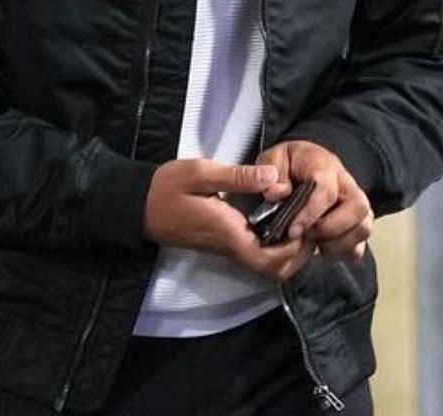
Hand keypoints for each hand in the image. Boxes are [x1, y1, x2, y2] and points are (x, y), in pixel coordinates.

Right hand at [143, 158, 313, 282]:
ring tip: (295, 221)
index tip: (301, 222)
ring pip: (267, 265)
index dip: (294, 249)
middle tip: (305, 224)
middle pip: (274, 270)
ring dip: (288, 251)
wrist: (137, 205)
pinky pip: (256, 254)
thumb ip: (237, 176)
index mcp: (228, 233)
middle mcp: (230, 247)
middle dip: (297, 254)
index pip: (271, 260)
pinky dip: (274, 245)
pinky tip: (276, 219)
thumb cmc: (165, 188)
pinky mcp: (223, 244)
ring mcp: (226, 248)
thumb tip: (274, 178)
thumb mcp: (199, 173)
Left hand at [254, 140, 372, 262]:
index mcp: (325, 165)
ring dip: (337, 242)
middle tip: (305, 235)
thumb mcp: (272, 159)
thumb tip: (277, 193)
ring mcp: (356, 205)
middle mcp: (347, 184)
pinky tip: (322, 247)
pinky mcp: (358, 224)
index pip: (327, 191)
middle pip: (357, 209)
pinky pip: (360, 245)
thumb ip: (271, 170)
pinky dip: (342, 251)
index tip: (293, 230)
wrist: (301, 166)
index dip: (310, 214)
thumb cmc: (288, 164)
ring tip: (313, 241)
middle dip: (329, 229)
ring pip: (363, 228)